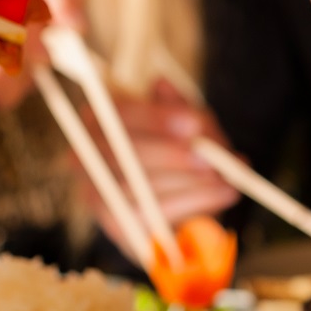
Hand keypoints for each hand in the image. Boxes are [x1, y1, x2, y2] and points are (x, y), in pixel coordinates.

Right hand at [76, 81, 238, 239]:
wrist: (178, 209)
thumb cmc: (179, 158)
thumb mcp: (185, 126)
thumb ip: (178, 106)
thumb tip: (161, 83)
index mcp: (97, 123)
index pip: (117, 114)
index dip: (156, 117)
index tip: (195, 122)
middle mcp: (83, 158)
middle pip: (122, 152)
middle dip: (170, 154)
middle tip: (209, 158)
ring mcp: (95, 195)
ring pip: (138, 187)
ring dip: (189, 182)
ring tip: (226, 180)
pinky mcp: (115, 227)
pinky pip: (152, 216)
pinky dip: (193, 203)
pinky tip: (223, 194)